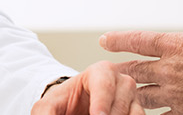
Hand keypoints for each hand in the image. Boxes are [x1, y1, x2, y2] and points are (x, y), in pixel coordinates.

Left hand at [29, 61, 143, 114]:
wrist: (71, 109)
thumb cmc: (62, 104)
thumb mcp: (48, 107)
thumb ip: (46, 114)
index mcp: (100, 71)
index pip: (104, 85)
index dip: (101, 103)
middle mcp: (121, 82)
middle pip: (121, 102)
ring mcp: (132, 98)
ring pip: (135, 113)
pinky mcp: (137, 112)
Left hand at [99, 0, 182, 114]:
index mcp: (176, 46)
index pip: (139, 40)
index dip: (119, 40)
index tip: (105, 40)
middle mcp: (170, 71)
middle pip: (135, 70)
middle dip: (119, 70)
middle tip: (105, 72)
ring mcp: (176, 94)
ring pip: (142, 95)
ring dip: (132, 93)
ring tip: (123, 93)